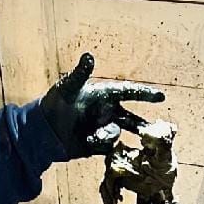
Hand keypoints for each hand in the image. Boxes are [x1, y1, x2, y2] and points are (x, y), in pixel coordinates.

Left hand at [40, 53, 164, 158]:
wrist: (42, 130)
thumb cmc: (53, 104)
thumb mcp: (67, 88)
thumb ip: (80, 74)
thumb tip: (88, 56)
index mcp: (103, 94)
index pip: (129, 92)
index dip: (145, 94)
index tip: (161, 97)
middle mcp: (106, 111)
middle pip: (132, 118)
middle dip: (143, 125)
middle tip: (154, 132)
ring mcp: (102, 128)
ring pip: (117, 133)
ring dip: (106, 135)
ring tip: (90, 137)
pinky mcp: (97, 144)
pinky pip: (108, 146)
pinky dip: (101, 145)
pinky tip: (87, 142)